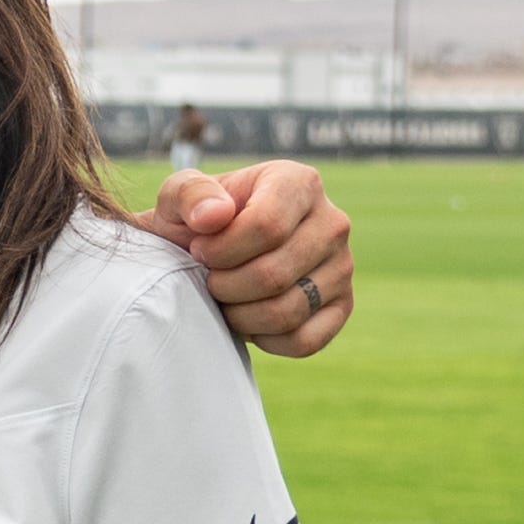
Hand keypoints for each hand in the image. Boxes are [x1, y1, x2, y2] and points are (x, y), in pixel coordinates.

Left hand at [144, 161, 351, 355]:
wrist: (211, 254)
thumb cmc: (197, 221)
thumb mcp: (180, 196)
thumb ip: (188, 193)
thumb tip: (214, 216)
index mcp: (299, 183)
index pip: (267, 226)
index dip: (222, 250)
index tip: (199, 251)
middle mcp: (332, 222)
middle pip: (274, 274)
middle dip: (225, 287)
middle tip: (208, 280)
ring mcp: (343, 267)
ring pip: (288, 311)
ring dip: (239, 316)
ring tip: (223, 299)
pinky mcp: (343, 306)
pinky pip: (304, 340)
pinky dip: (265, 339)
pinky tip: (247, 318)